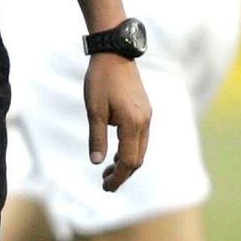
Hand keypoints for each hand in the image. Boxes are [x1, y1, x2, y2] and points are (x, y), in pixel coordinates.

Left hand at [85, 54, 149, 190]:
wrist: (115, 53)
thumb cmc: (101, 80)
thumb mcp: (94, 110)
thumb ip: (97, 137)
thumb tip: (97, 162)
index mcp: (133, 123)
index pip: (128, 161)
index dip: (118, 177)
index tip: (105, 187)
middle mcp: (144, 122)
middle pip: (137, 158)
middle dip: (123, 174)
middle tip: (105, 183)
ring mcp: (146, 115)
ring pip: (140, 149)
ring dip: (127, 162)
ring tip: (109, 170)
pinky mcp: (144, 110)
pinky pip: (140, 137)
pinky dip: (130, 149)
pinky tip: (116, 151)